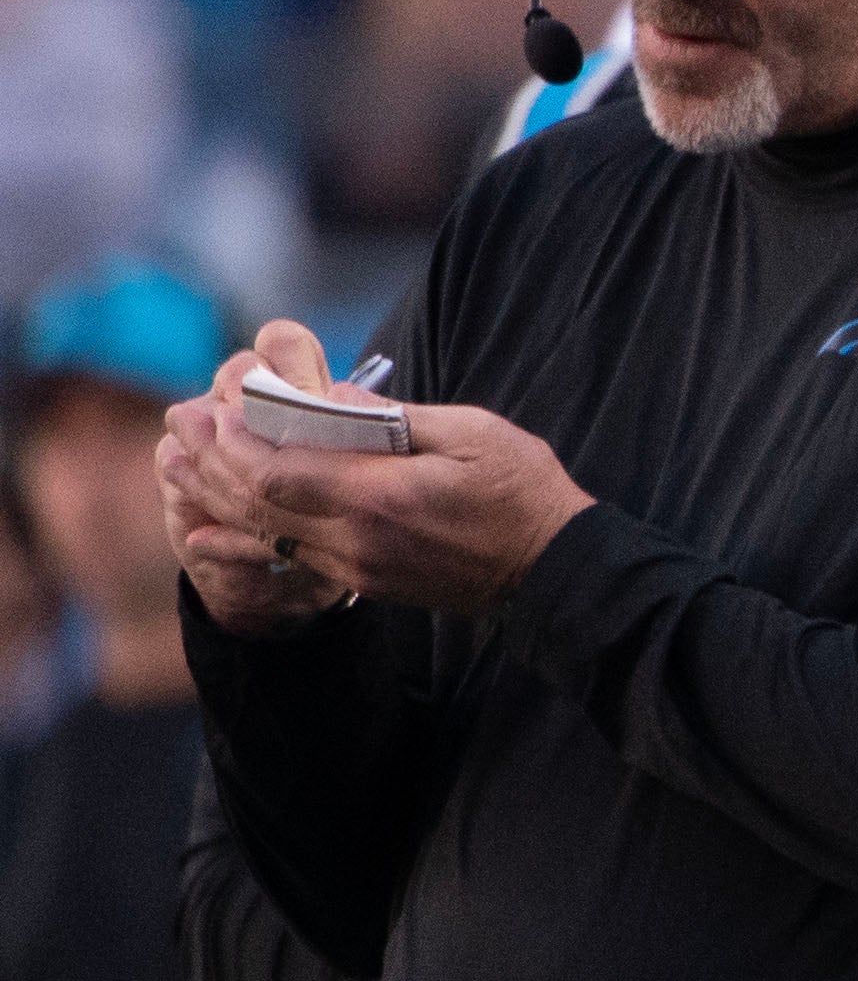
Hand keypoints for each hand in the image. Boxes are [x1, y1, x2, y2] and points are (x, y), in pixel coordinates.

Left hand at [162, 323, 589, 623]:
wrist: (553, 571)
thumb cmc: (522, 493)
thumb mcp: (472, 434)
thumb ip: (395, 420)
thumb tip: (332, 400)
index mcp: (380, 500)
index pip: (278, 474)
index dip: (235, 444)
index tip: (215, 410)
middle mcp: (357, 541)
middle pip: (259, 504)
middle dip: (212, 461)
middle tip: (181, 423)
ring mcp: (358, 567)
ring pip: (266, 531)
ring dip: (218, 495)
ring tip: (182, 460)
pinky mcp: (366, 580)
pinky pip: (288, 555)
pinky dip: (244, 533)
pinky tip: (208, 526)